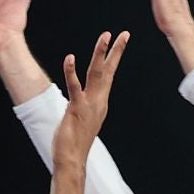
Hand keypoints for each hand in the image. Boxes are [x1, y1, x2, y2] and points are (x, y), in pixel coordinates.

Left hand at [50, 30, 129, 193]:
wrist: (72, 160)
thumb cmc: (74, 142)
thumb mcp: (83, 119)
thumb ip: (85, 106)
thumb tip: (84, 100)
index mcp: (100, 102)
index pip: (109, 75)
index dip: (114, 58)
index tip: (121, 41)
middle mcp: (98, 101)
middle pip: (109, 71)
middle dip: (117, 51)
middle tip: (124, 33)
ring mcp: (89, 104)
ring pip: (97, 74)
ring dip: (100, 53)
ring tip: (105, 35)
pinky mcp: (76, 108)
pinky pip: (74, 87)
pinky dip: (71, 71)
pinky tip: (69, 58)